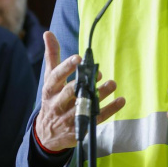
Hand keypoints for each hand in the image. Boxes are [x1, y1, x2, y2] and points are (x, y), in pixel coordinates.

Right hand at [34, 31, 125, 151]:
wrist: (47, 134)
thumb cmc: (52, 99)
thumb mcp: (49, 79)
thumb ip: (52, 56)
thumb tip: (48, 33)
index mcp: (49, 90)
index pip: (56, 78)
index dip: (66, 68)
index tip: (78, 58)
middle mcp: (57, 104)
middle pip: (69, 94)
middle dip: (82, 83)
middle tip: (97, 73)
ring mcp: (68, 118)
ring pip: (84, 107)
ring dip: (99, 96)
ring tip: (112, 84)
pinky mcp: (79, 129)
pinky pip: (96, 119)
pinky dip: (109, 110)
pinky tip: (120, 100)